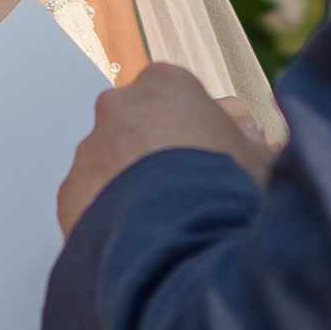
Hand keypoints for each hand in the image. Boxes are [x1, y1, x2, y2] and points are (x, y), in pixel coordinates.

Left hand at [57, 62, 275, 236]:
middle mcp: (118, 109)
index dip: (198, 128)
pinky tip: (138, 240)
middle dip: (159, 153)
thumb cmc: (223, 194)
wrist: (181, 244)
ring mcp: (90, 151)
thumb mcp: (259, 158)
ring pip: (111, 165)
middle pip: (139, 127)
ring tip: (164, 225)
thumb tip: (251, 139)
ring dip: (132, 187)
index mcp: (165, 85)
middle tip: (188, 192)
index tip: (211, 153)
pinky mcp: (71, 194)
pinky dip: (110, 218)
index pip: (178, 97)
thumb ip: (249, 140)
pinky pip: (91, 203)